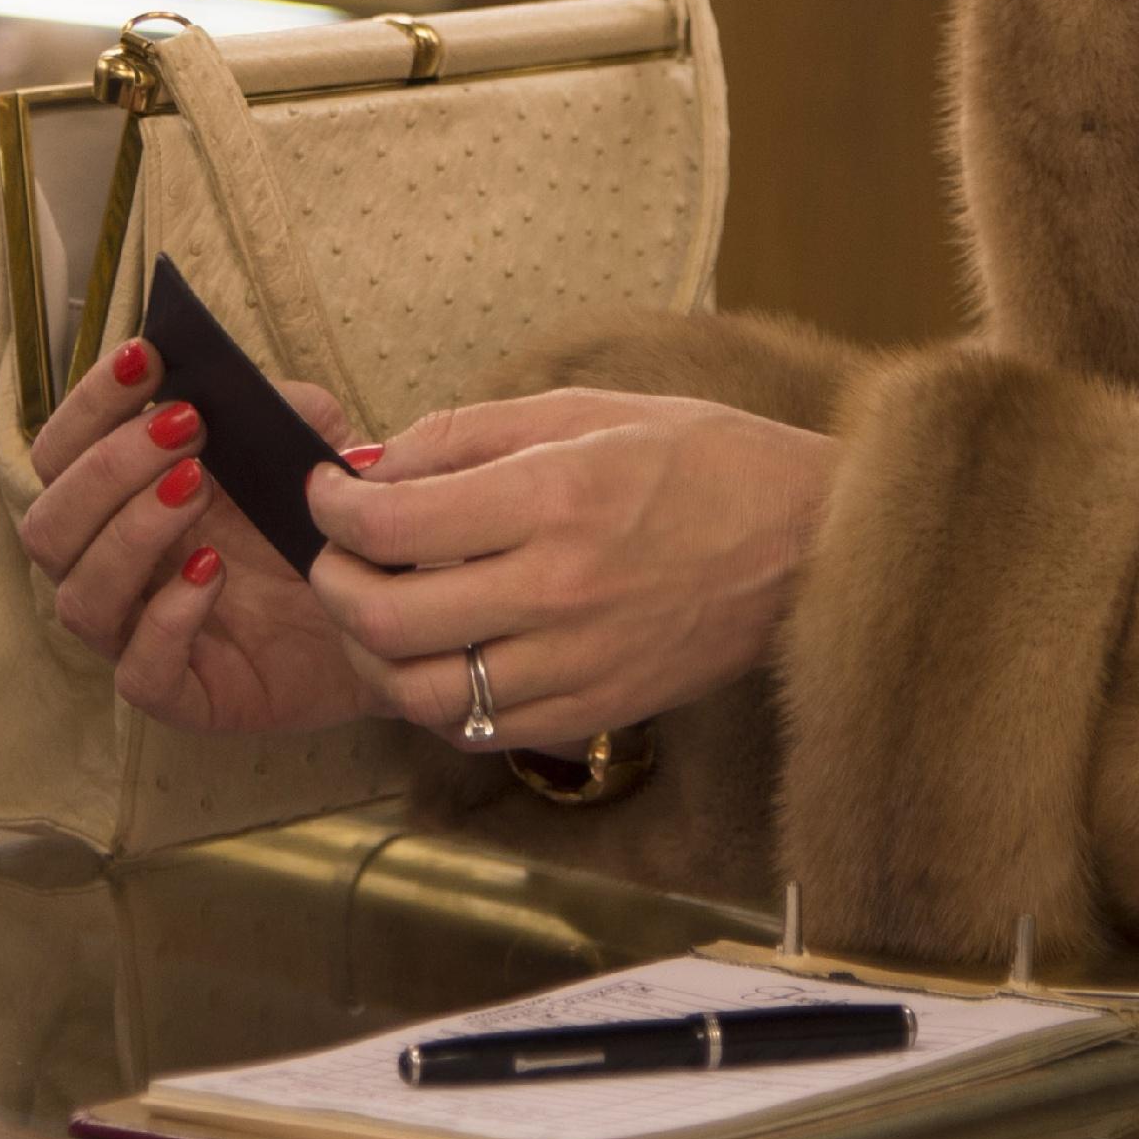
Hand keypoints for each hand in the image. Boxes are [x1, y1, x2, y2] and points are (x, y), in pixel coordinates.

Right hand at [21, 335, 380, 735]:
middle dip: (106, 467)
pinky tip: (212, 573)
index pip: (61, 452)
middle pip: (48, 523)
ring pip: (78, 597)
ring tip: (197, 487)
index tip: (146, 358)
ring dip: (130, 532)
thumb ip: (283, 408)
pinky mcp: (184, 695)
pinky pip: (139, 673)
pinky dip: (166, 619)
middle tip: (186, 428)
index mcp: (123, 500)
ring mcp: (141, 634)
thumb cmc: (324, 524)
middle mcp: (116, 567)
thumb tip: (243, 388)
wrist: (387, 612)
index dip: (89, 404)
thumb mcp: (313, 448)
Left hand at [302, 389, 834, 750]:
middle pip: (391, 618)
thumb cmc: (706, 460)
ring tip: (375, 617)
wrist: (812, 541)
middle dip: (334, 587)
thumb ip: (474, 435)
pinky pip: (487, 729)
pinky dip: (441, 701)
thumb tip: (381, 465)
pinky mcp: (600, 710)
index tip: (325, 494)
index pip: (395, 522)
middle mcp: (560, 590)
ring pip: (427, 694)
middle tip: (333, 559)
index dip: (334, 508)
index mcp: (556, 499)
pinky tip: (442, 657)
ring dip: (377, 659)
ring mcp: (581, 662)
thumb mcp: (589, 409)